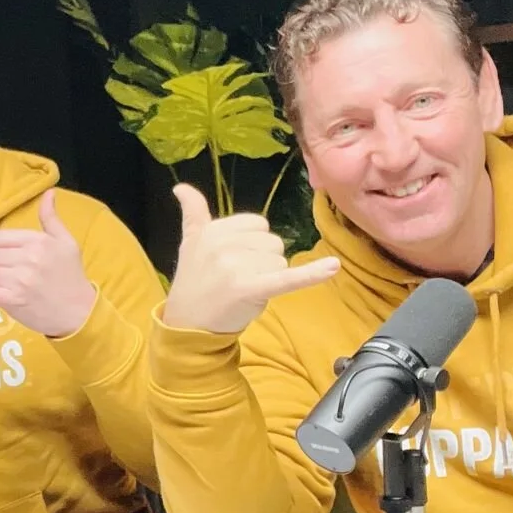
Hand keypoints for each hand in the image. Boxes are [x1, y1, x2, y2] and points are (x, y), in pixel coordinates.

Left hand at [0, 188, 98, 337]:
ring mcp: (18, 281)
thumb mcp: (67, 242)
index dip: (6, 250)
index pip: (0, 239)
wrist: (79, 313)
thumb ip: (52, 219)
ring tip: (17, 289)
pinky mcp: (10, 301)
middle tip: (23, 278)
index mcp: (38, 241)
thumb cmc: (72, 276)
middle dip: (2, 267)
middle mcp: (27, 259)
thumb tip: (48, 193)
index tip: (20, 260)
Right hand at [164, 184, 339, 334]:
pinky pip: (288, 278)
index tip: (233, 262)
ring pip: (280, 263)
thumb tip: (180, 187)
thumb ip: (192, 213)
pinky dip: (312, 274)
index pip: (259, 225)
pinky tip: (332, 266)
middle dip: (262, 263)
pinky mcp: (251, 289)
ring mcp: (237, 267)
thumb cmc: (194, 283)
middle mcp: (224, 244)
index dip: (253, 246)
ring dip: (269, 279)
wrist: (187, 325)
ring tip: (243, 291)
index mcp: (213, 229)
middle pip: (273, 244)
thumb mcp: (189, 243)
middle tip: (237, 280)